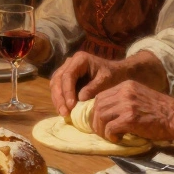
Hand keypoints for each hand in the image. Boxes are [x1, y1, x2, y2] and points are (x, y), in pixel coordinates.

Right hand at [49, 50, 167, 116]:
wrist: (118, 73)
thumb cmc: (114, 76)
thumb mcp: (106, 80)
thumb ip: (93, 88)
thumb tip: (79, 98)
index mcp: (80, 59)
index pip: (68, 75)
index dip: (67, 91)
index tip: (71, 105)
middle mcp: (70, 62)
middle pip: (57, 80)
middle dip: (59, 97)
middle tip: (64, 113)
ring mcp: (66, 70)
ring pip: (55, 84)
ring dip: (57, 100)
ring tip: (63, 114)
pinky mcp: (66, 78)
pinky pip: (59, 88)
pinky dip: (60, 100)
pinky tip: (64, 110)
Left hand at [90, 81, 173, 142]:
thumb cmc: (161, 111)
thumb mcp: (140, 97)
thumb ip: (125, 100)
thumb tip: (107, 112)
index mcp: (126, 86)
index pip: (100, 96)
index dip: (96, 110)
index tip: (99, 121)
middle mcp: (125, 92)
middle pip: (98, 105)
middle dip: (95, 120)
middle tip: (101, 131)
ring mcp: (127, 105)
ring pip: (100, 116)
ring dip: (101, 129)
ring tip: (109, 135)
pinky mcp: (130, 118)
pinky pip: (110, 128)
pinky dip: (110, 135)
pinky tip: (118, 138)